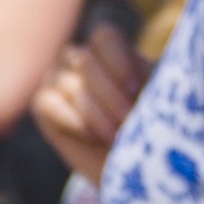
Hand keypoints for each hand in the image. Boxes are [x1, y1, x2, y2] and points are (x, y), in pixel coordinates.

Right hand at [36, 22, 146, 182]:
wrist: (132, 166)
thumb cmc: (150, 127)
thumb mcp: (158, 100)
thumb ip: (154, 77)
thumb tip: (160, 65)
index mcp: (110, 49)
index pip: (105, 37)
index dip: (119, 62)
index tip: (136, 90)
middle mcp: (80, 58)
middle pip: (86, 61)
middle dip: (111, 96)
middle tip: (129, 123)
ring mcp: (57, 78)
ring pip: (69, 84)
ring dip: (96, 114)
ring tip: (117, 137)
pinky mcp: (43, 104)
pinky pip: (47, 102)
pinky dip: (72, 120)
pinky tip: (92, 136)